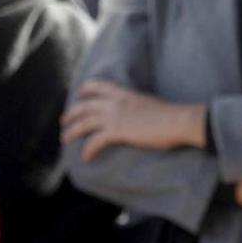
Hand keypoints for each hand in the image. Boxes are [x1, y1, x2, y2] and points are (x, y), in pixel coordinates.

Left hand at [61, 81, 207, 162]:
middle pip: (84, 105)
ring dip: (72, 131)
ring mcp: (115, 116)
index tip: (79, 93)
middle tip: (64, 121)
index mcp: (123, 93)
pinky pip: (95, 141)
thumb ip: (136, 106)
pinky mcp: (117, 131)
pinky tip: (85, 157)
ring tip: (65, 138)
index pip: (98, 85)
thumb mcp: (148, 104)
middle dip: (71, 113)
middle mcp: (115, 102)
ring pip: (84, 123)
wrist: (177, 120)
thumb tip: (136, 114)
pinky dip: (88, 150)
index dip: (86, 89)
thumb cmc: (169, 115)